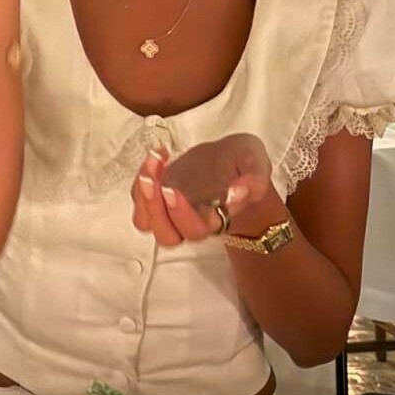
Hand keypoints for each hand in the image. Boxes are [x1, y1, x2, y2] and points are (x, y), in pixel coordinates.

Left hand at [130, 134, 274, 247]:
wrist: (228, 162)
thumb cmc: (242, 165)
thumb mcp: (255, 161)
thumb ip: (255, 176)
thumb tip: (243, 189)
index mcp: (217, 219)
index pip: (199, 230)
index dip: (190, 215)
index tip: (181, 190)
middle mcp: (191, 223)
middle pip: (169, 236)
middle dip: (160, 210)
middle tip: (163, 183)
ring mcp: (171, 213)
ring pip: (148, 224)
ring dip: (144, 199)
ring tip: (152, 166)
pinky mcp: (157, 199)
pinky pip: (139, 203)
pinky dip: (139, 185)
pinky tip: (156, 158)